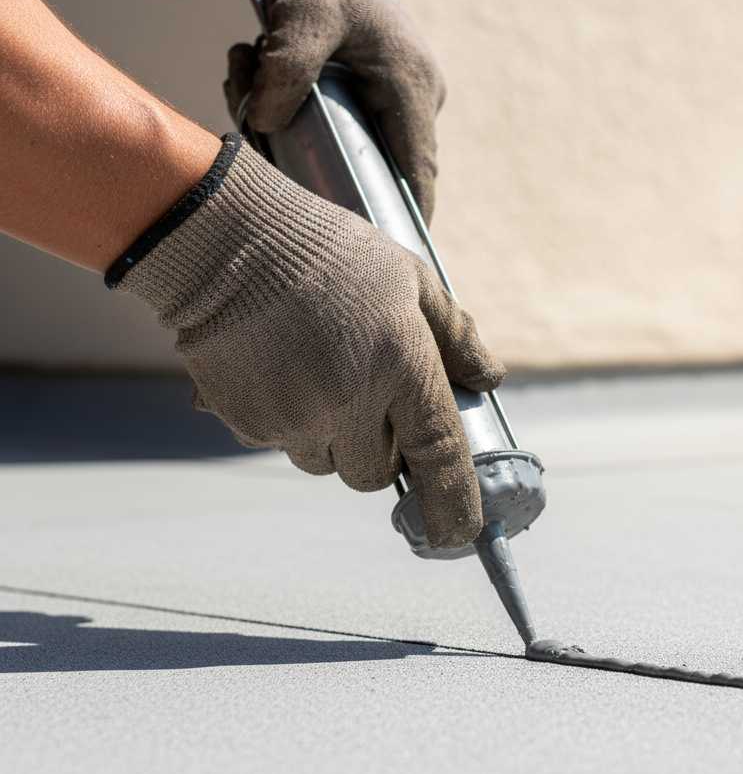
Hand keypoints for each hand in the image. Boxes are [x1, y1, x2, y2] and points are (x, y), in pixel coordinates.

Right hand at [108, 135, 504, 548]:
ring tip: (316, 370)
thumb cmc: (327, 251)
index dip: (454, 500)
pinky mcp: (249, 422)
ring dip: (330, 437)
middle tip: (367, 400)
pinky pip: (279, 443)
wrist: (224, 238)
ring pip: (325, 463)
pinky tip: (279, 368)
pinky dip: (287, 421)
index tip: (460, 534)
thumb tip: (487, 379)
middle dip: (378, 452)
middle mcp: (350, 402)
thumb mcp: (409, 276)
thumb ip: (455, 333)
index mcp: (401, 365)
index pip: (439, 454)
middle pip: (374, 475)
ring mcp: (295, 417)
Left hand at [225, 0, 444, 222]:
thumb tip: (265, 125)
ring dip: (295, 136)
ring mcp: (392, 102)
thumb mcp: (301, 11)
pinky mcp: (368, 100)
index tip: (386, 254)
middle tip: (270, 149)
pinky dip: (295, 120)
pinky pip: (336, 131)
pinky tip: (258, 84)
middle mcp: (411, 100)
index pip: (417, 172)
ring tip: (250, 83)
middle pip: (380, 168)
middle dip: (325, 171)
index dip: (404, 218)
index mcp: (411, 87)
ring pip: (350, 150)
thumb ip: (286, 66)